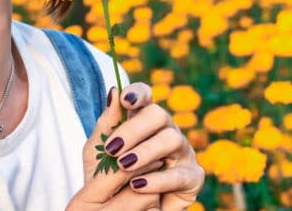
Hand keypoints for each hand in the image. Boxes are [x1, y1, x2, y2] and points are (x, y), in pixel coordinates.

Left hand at [67, 83, 204, 210]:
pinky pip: (179, 174)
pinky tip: (137, 186)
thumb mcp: (99, 152)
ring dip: (145, 152)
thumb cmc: (110, 178)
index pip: (145, 97)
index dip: (138, 93)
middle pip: (158, 114)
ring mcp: (182, 152)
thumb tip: (113, 91)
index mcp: (143, 121)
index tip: (125, 100)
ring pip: (171, 139)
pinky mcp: (193, 177)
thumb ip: (106, 124)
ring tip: (123, 166)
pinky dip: (157, 180)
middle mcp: (166, 131)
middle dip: (134, 129)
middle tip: (112, 148)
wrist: (120, 210)